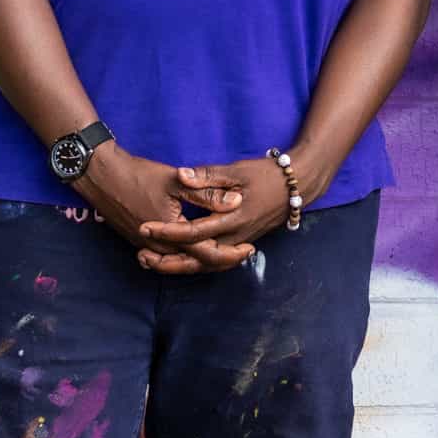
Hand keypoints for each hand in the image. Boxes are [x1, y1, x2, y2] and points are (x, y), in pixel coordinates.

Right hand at [76, 145, 243, 265]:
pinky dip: (187, 254)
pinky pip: (168, 256)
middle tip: (245, 254)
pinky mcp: (140, 242)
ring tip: (227, 252)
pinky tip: (197, 247)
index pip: (208, 254)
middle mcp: (159, 247)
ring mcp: (147, 246)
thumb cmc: (137, 175)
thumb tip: (237, 201)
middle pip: (196, 264)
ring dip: (205, 259)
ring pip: (182, 262)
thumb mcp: (176, 181)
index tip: (251, 249)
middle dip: (222, 260)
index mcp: (171, 234)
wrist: (100, 175)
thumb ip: (207, 194)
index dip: (231, 254)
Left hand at [138, 156, 299, 272]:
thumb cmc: (266, 175)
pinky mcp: (240, 243)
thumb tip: (183, 175)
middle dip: (168, 261)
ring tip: (152, 262)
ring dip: (179, 267)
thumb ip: (208, 176)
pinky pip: (214, 261)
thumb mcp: (237, 170)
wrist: (295, 187)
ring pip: (205, 265)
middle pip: (197, 259)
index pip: (194, 231)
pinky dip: (194, 264)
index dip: (167, 231)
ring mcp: (238, 243)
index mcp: (232, 219)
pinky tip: (177, 260)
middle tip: (142, 256)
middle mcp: (235, 237)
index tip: (145, 227)